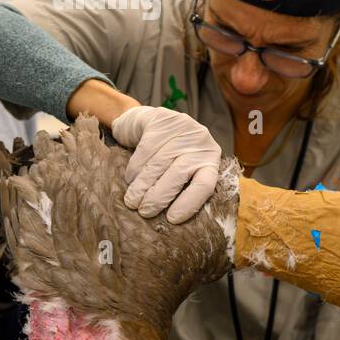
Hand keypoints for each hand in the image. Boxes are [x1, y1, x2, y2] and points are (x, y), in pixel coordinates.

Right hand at [110, 106, 221, 222]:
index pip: (205, 184)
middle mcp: (201, 141)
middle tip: (145, 212)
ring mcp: (183, 127)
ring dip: (143, 186)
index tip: (171, 219)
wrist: (146, 121)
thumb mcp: (179, 168)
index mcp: (210, 159)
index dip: (189, 203)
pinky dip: (136, 168)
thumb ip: (181, 186)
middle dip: (160, 196)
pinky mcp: (162, 119)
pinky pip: (146, 149)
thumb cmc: (165, 154)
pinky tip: (129, 179)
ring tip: (132, 201)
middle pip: (180, 173)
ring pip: (160, 163)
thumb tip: (169, 220)